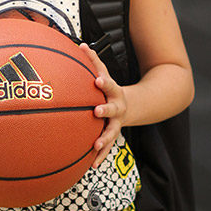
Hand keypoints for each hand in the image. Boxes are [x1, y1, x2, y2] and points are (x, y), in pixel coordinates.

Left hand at [78, 43, 126, 167]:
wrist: (130, 106)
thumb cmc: (108, 87)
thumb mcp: (103, 72)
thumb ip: (93, 60)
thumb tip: (80, 45)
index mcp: (113, 90)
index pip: (108, 84)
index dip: (104, 82)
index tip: (97, 80)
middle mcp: (117, 107)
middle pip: (113, 108)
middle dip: (106, 110)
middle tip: (97, 111)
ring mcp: (116, 123)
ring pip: (111, 132)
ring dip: (104, 139)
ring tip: (95, 145)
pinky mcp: (112, 135)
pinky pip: (107, 148)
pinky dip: (100, 156)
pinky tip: (91, 165)